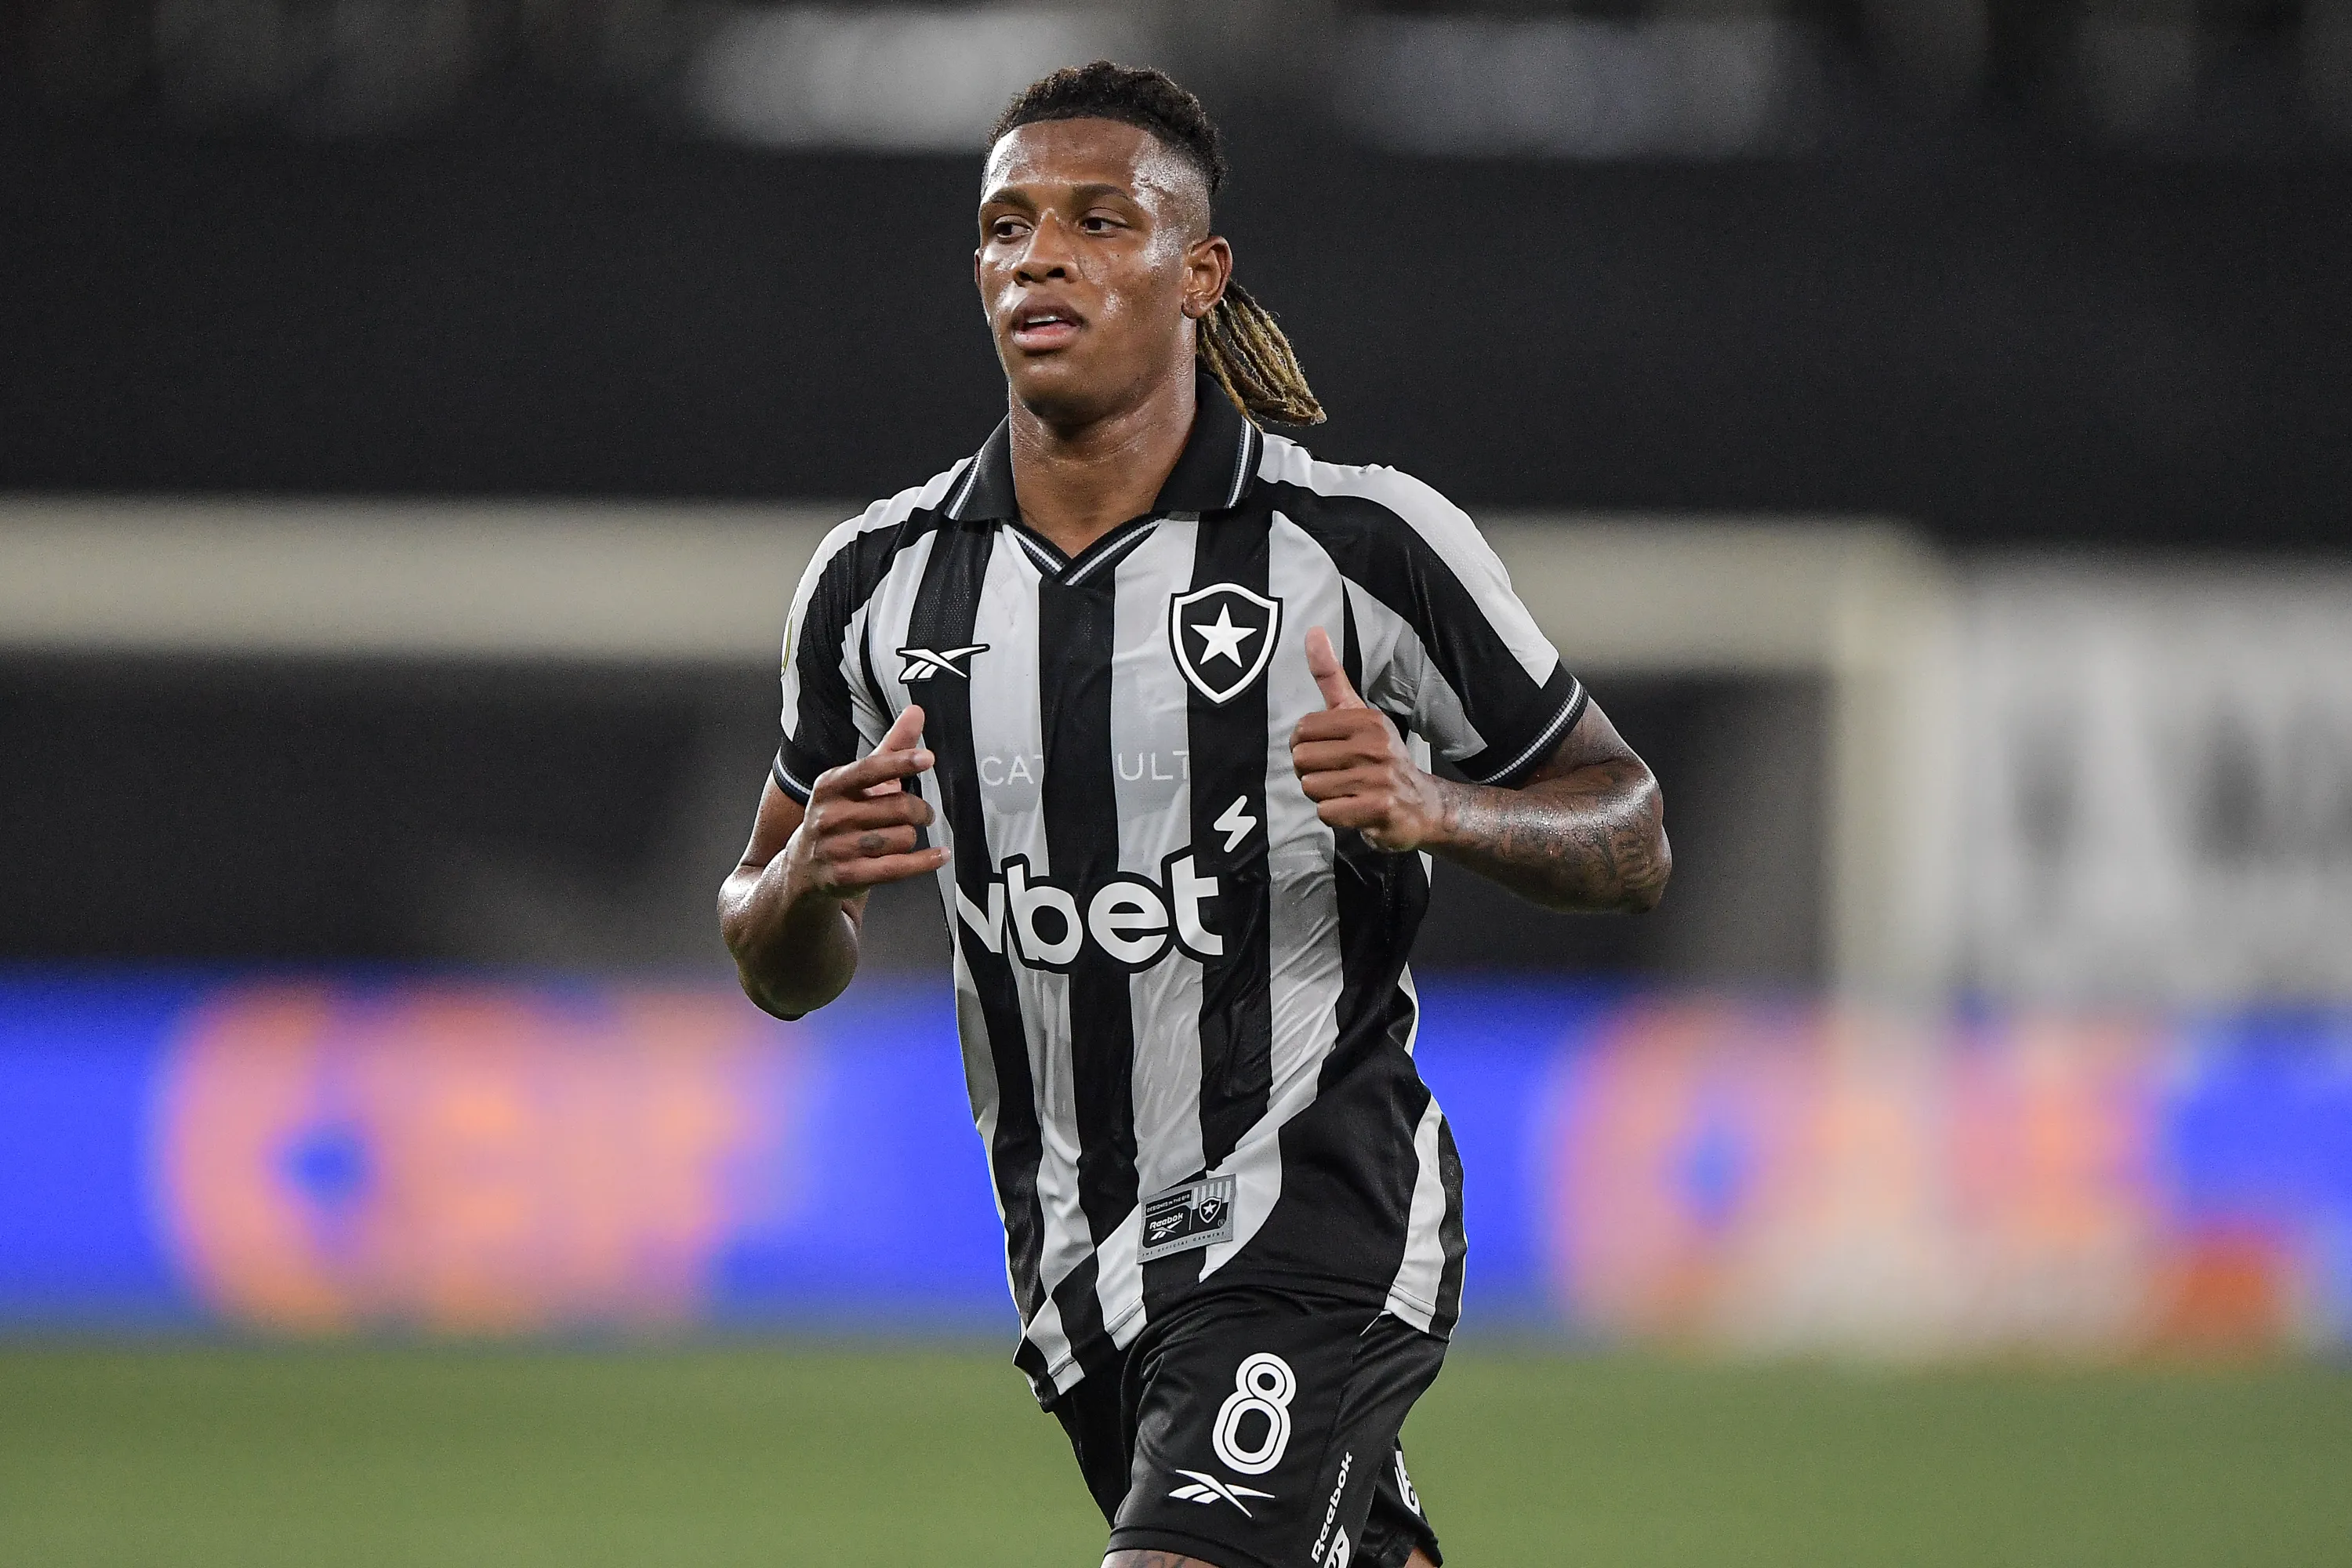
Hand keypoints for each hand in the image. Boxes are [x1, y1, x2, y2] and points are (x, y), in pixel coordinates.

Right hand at [785, 704, 949, 897]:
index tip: (927, 759)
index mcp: (831, 785)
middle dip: (919, 811)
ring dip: (911, 837)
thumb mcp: (858, 782)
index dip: (901, 763)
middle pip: (898, 808)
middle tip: (922, 813)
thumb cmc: (839, 816)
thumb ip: (890, 748)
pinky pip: (895, 868)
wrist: (804, 867)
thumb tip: (917, 712)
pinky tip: (938, 855)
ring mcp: (835, 848)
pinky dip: (923, 862)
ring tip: (902, 836)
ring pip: (900, 838)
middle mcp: (829, 815)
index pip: (870, 769)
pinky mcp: (845, 876)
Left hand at [1289, 627, 1449, 852]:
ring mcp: (1379, 777)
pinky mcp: (1380, 808)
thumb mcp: (1358, 713)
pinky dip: (1335, 815)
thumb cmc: (1380, 758)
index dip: (1306, 747)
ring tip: (1349, 792)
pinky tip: (1355, 810)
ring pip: (1312, 787)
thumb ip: (1331, 677)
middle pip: (1302, 760)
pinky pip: (1326, 812)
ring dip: (1324, 796)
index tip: (1330, 753)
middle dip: (1312, 773)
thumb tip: (1313, 631)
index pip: (1302, 730)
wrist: (1423, 806)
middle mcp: (1375, 745)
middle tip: (1339, 776)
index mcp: (1366, 719)